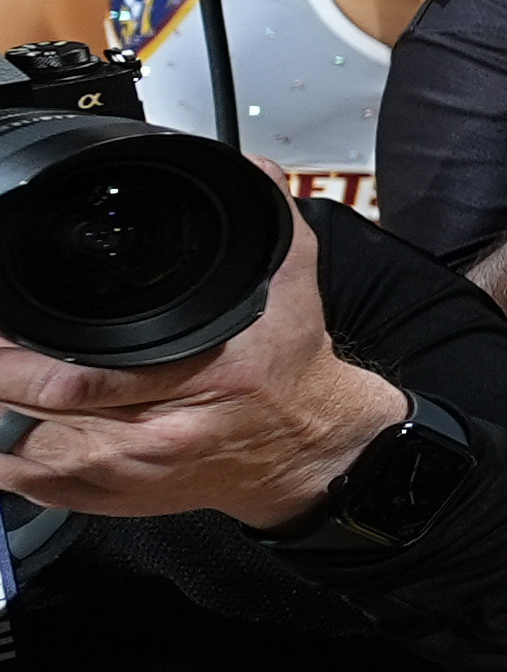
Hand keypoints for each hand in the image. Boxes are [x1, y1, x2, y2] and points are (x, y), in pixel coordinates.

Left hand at [0, 223, 398, 529]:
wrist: (311, 450)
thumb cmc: (290, 373)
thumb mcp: (292, 286)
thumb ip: (271, 220)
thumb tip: (250, 169)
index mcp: (203, 380)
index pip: (78, 379)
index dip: (14, 358)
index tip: (1, 327)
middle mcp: (161, 438)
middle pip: (34, 414)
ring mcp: (133, 477)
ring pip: (22, 455)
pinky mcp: (116, 501)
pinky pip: (32, 488)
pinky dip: (4, 458)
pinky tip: (3, 424)